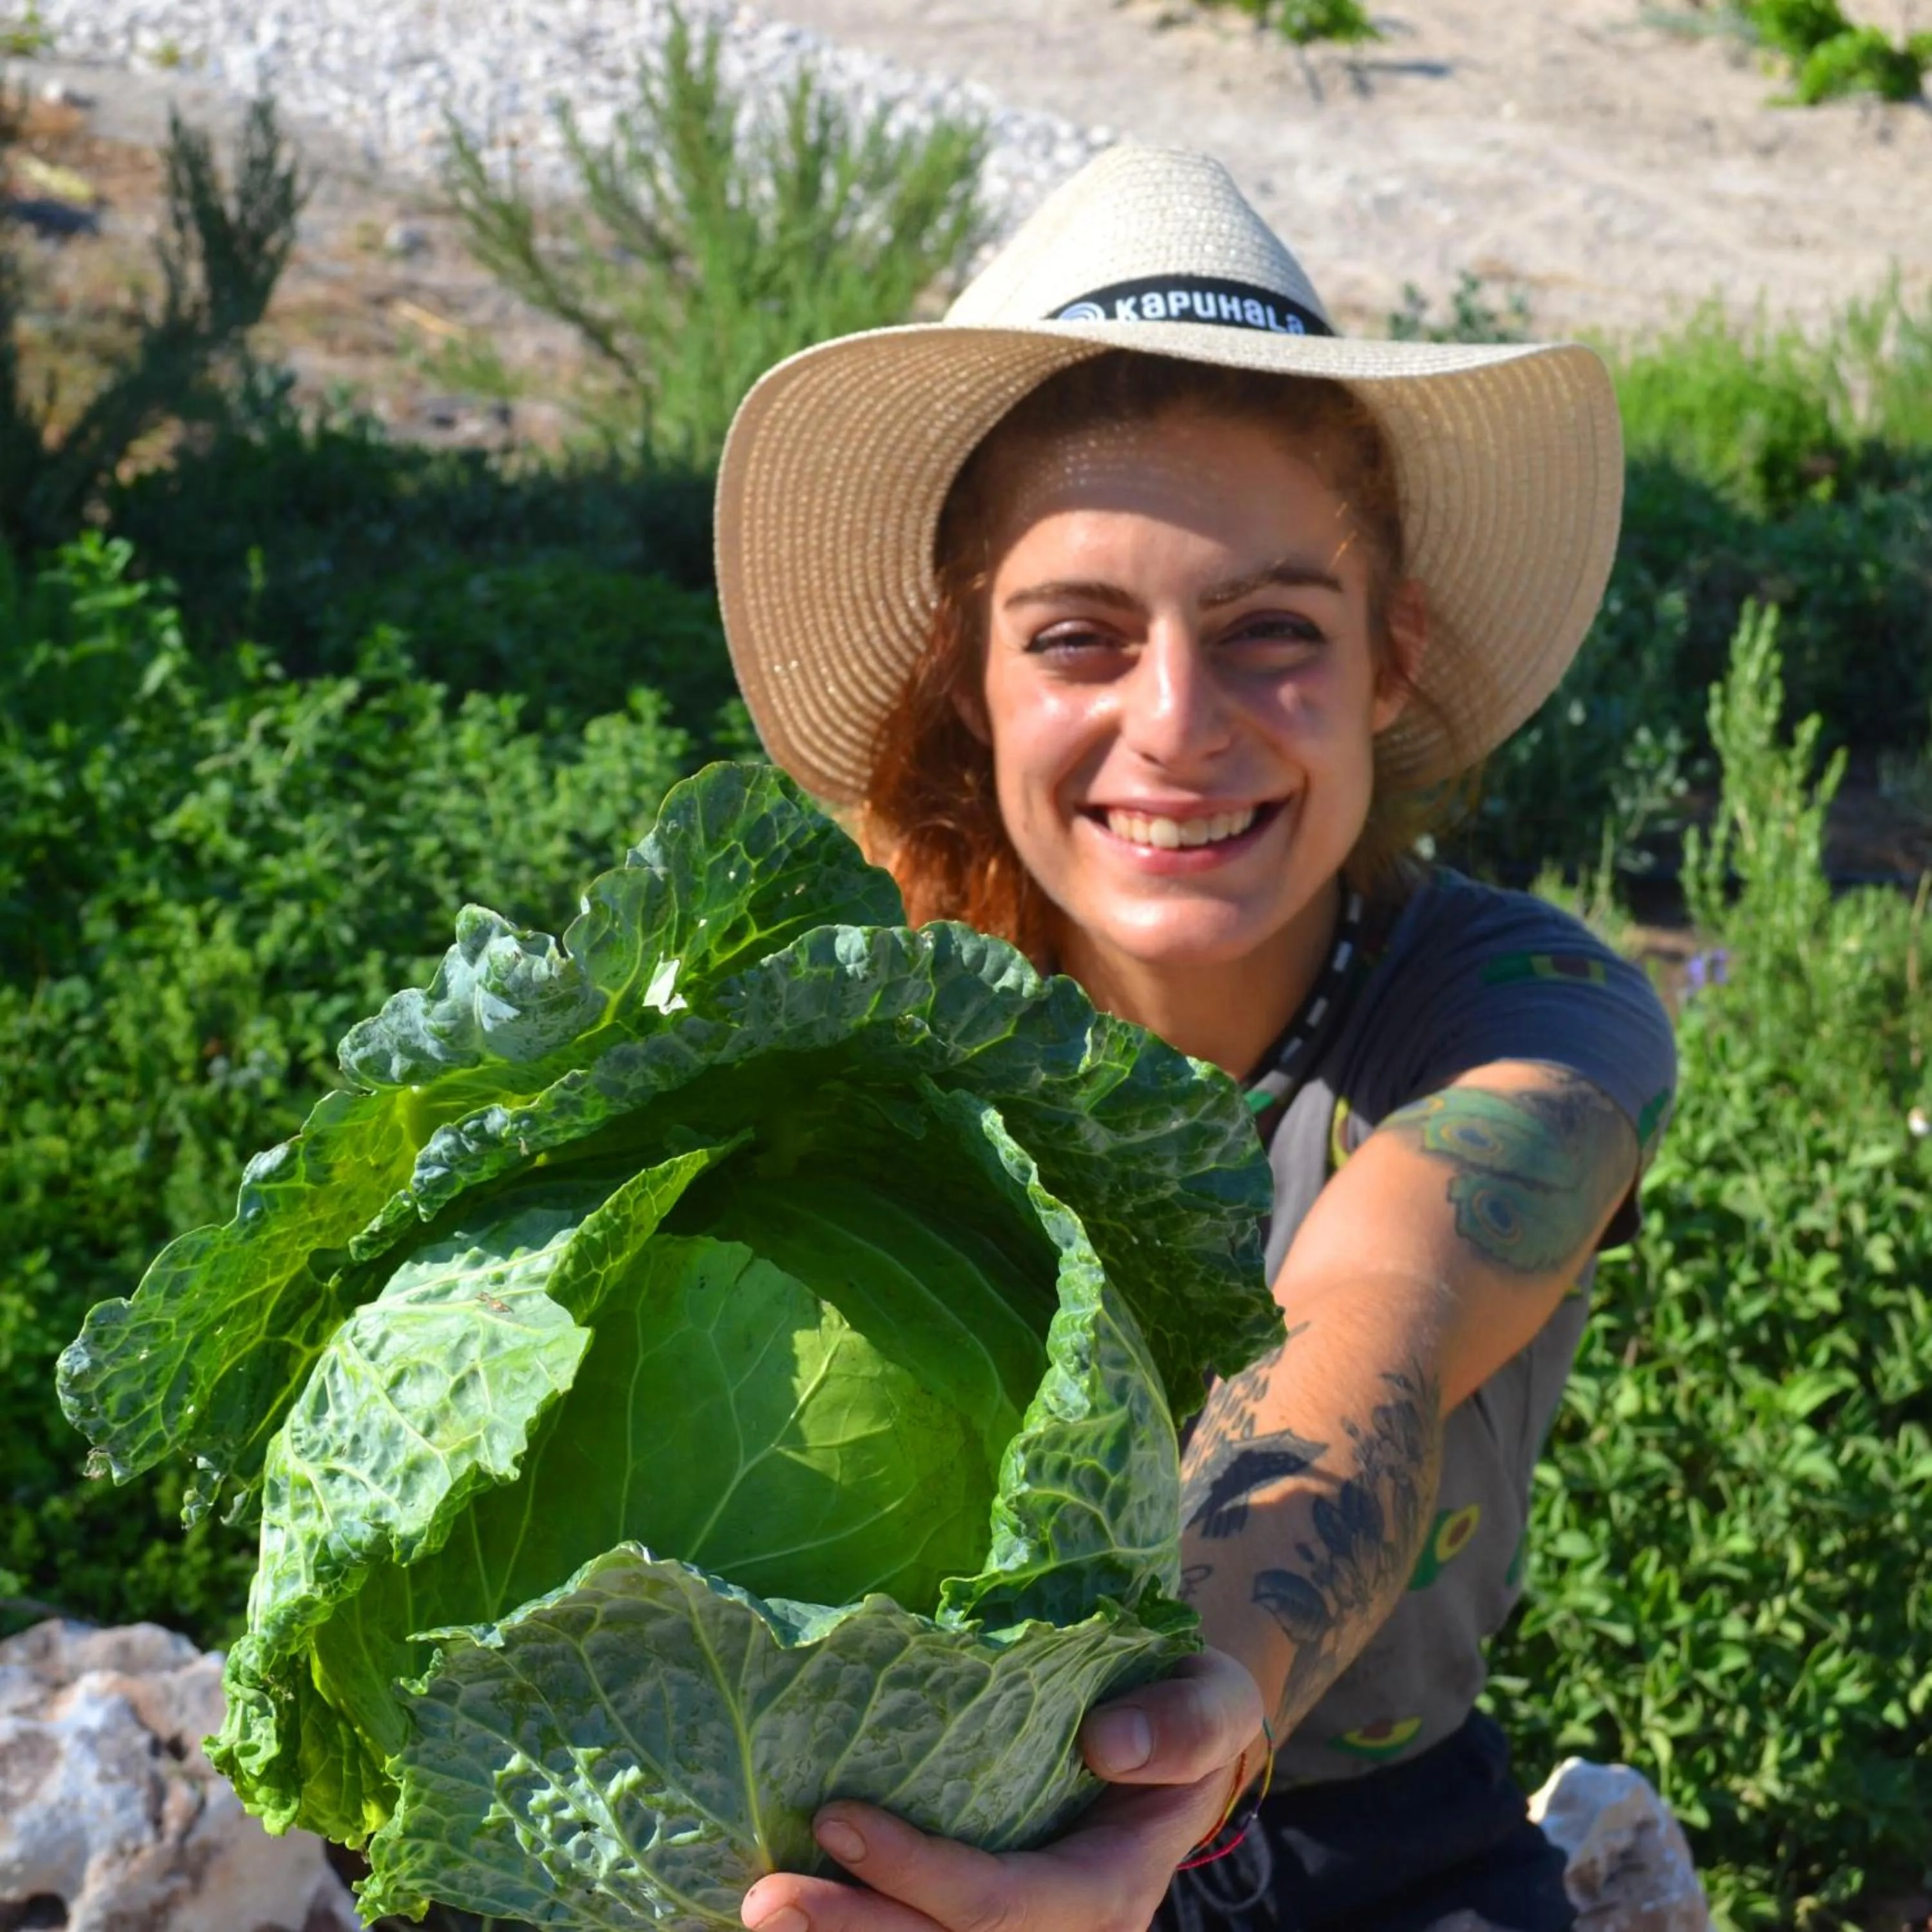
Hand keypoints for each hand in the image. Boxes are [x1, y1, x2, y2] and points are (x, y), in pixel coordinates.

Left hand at [738, 1648, 1264, 1931]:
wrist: (1186, 1744)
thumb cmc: (1190, 1712)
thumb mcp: (1215, 1702)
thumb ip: (1183, 1726)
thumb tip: (1105, 1745)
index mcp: (1110, 1889)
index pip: (1003, 1904)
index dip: (919, 1874)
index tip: (835, 1818)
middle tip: (761, 1897)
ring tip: (758, 1908)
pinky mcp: (990, 1921)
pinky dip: (859, 1924)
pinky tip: (795, 1909)